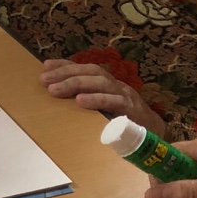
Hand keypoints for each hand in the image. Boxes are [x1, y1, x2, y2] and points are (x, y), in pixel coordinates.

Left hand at [39, 59, 157, 129]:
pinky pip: (114, 101)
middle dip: (66, 73)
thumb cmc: (121, 120)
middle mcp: (115, 85)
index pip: (86, 68)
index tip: (45, 66)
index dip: (66, 65)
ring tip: (55, 89)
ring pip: (101, 82)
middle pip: (91, 72)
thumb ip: (84, 99)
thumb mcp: (100, 108)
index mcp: (107, 84)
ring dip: (76, 83)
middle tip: (44, 80)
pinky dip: (97, 99)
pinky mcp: (132, 109)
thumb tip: (56, 94)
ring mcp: (125, 95)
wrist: (152, 133)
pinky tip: (80, 101)